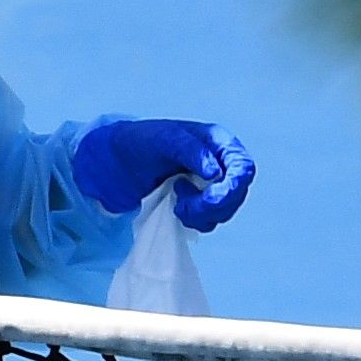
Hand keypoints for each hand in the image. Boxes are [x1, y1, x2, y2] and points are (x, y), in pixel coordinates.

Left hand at [72, 118, 255, 229]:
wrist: (118, 162)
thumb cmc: (140, 142)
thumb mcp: (163, 140)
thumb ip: (191, 151)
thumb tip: (215, 172)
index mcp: (218, 143)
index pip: (243, 168)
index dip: (231, 188)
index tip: (207, 199)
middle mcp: (221, 163)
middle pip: (237, 194)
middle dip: (212, 206)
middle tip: (182, 205)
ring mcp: (212, 184)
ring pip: (224, 211)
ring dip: (201, 215)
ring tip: (176, 202)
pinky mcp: (200, 202)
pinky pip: (210, 220)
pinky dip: (194, 220)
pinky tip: (175, 208)